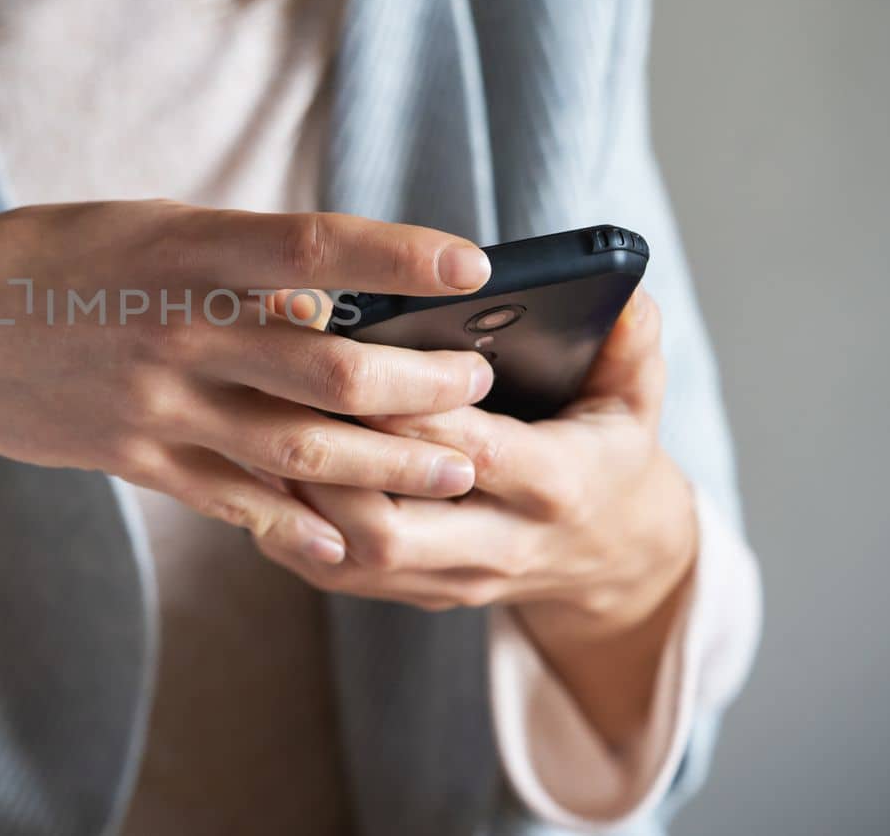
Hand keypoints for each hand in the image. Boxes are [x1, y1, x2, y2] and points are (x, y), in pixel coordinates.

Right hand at [0, 201, 497, 590]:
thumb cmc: (55, 261)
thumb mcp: (145, 231)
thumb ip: (235, 262)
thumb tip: (329, 295)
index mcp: (187, 250)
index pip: (314, 247)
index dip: (399, 256)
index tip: (473, 266)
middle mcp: (180, 328)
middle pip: (329, 366)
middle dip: (421, 384)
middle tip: (480, 386)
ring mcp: (157, 402)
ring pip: (298, 446)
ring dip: (388, 463)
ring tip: (455, 467)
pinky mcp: (136, 457)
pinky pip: (233, 501)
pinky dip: (297, 526)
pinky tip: (349, 544)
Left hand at [252, 288, 698, 743]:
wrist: (611, 557)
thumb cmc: (607, 453)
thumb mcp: (636, 399)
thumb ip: (630, 347)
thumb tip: (628, 298)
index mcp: (555, 486)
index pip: (470, 452)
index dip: (407, 410)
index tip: (351, 356)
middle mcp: (500, 544)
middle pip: (392, 524)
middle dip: (329, 462)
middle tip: (275, 393)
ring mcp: (453, 578)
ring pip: (352, 554)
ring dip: (296, 495)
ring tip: (253, 424)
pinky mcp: (415, 592)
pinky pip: (335, 573)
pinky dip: (290, 525)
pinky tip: (255, 467)